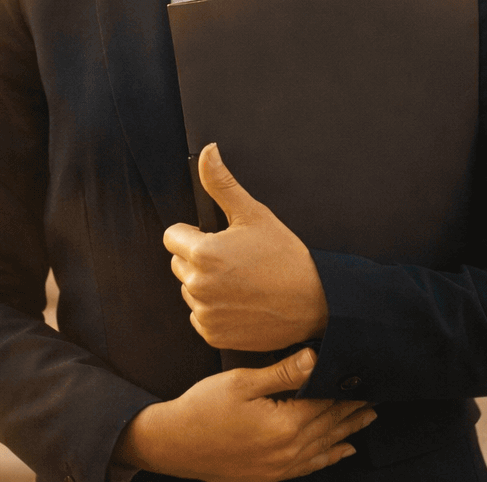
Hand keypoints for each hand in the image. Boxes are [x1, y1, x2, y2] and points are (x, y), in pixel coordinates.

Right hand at [113, 347, 373, 481]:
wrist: (174, 444)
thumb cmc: (203, 408)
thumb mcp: (242, 382)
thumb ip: (283, 372)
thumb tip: (316, 358)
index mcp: (284, 426)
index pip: (326, 404)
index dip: (347, 391)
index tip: (368, 379)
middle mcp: (288, 452)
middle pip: (330, 427)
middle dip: (354, 409)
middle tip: (377, 395)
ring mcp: (280, 468)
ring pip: (325, 448)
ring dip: (348, 431)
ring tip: (368, 417)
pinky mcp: (271, 476)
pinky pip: (310, 467)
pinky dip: (330, 456)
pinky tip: (343, 451)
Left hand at [164, 144, 328, 350]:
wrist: (313, 302)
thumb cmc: (285, 256)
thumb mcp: (253, 214)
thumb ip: (222, 183)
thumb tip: (207, 152)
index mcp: (203, 253)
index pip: (173, 236)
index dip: (194, 233)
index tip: (217, 238)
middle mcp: (197, 286)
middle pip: (179, 263)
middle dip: (199, 258)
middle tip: (234, 259)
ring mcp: (204, 313)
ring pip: (189, 289)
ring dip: (206, 284)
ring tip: (240, 280)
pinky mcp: (212, 334)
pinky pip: (200, 315)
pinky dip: (214, 309)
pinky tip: (240, 301)